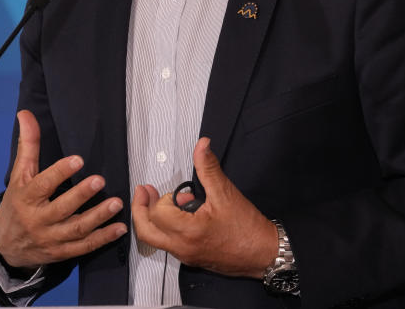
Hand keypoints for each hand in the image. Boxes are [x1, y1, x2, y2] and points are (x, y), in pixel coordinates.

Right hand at [0, 110, 127, 268]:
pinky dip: (102, 239)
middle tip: (100, 180)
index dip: (59, 173)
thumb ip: (28, 145)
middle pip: (61, 208)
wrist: (6, 246)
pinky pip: (84, 247)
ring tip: (116, 203)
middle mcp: (38, 220)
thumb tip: (25, 113)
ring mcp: (51, 238)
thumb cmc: (17, 203)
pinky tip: (119, 228)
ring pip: (76, 229)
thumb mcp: (19, 175)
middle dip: (81, 195)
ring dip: (98, 218)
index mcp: (26, 198)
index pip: (42, 185)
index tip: (78, 160)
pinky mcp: (62, 252)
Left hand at [131, 137, 277, 278]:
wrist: (263, 253)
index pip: (158, 213)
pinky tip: (179, 216)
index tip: (180, 193)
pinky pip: (167, 244)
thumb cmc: (247, 228)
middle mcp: (182, 247)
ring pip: (155, 240)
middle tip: (143, 192)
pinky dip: (164, 229)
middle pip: (146, 231)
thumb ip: (208, 167)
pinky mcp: (191, 258)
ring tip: (167, 203)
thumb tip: (201, 145)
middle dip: (141, 209)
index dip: (163, 198)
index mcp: (188, 232)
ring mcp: (185, 255)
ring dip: (153, 219)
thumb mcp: (226, 193)